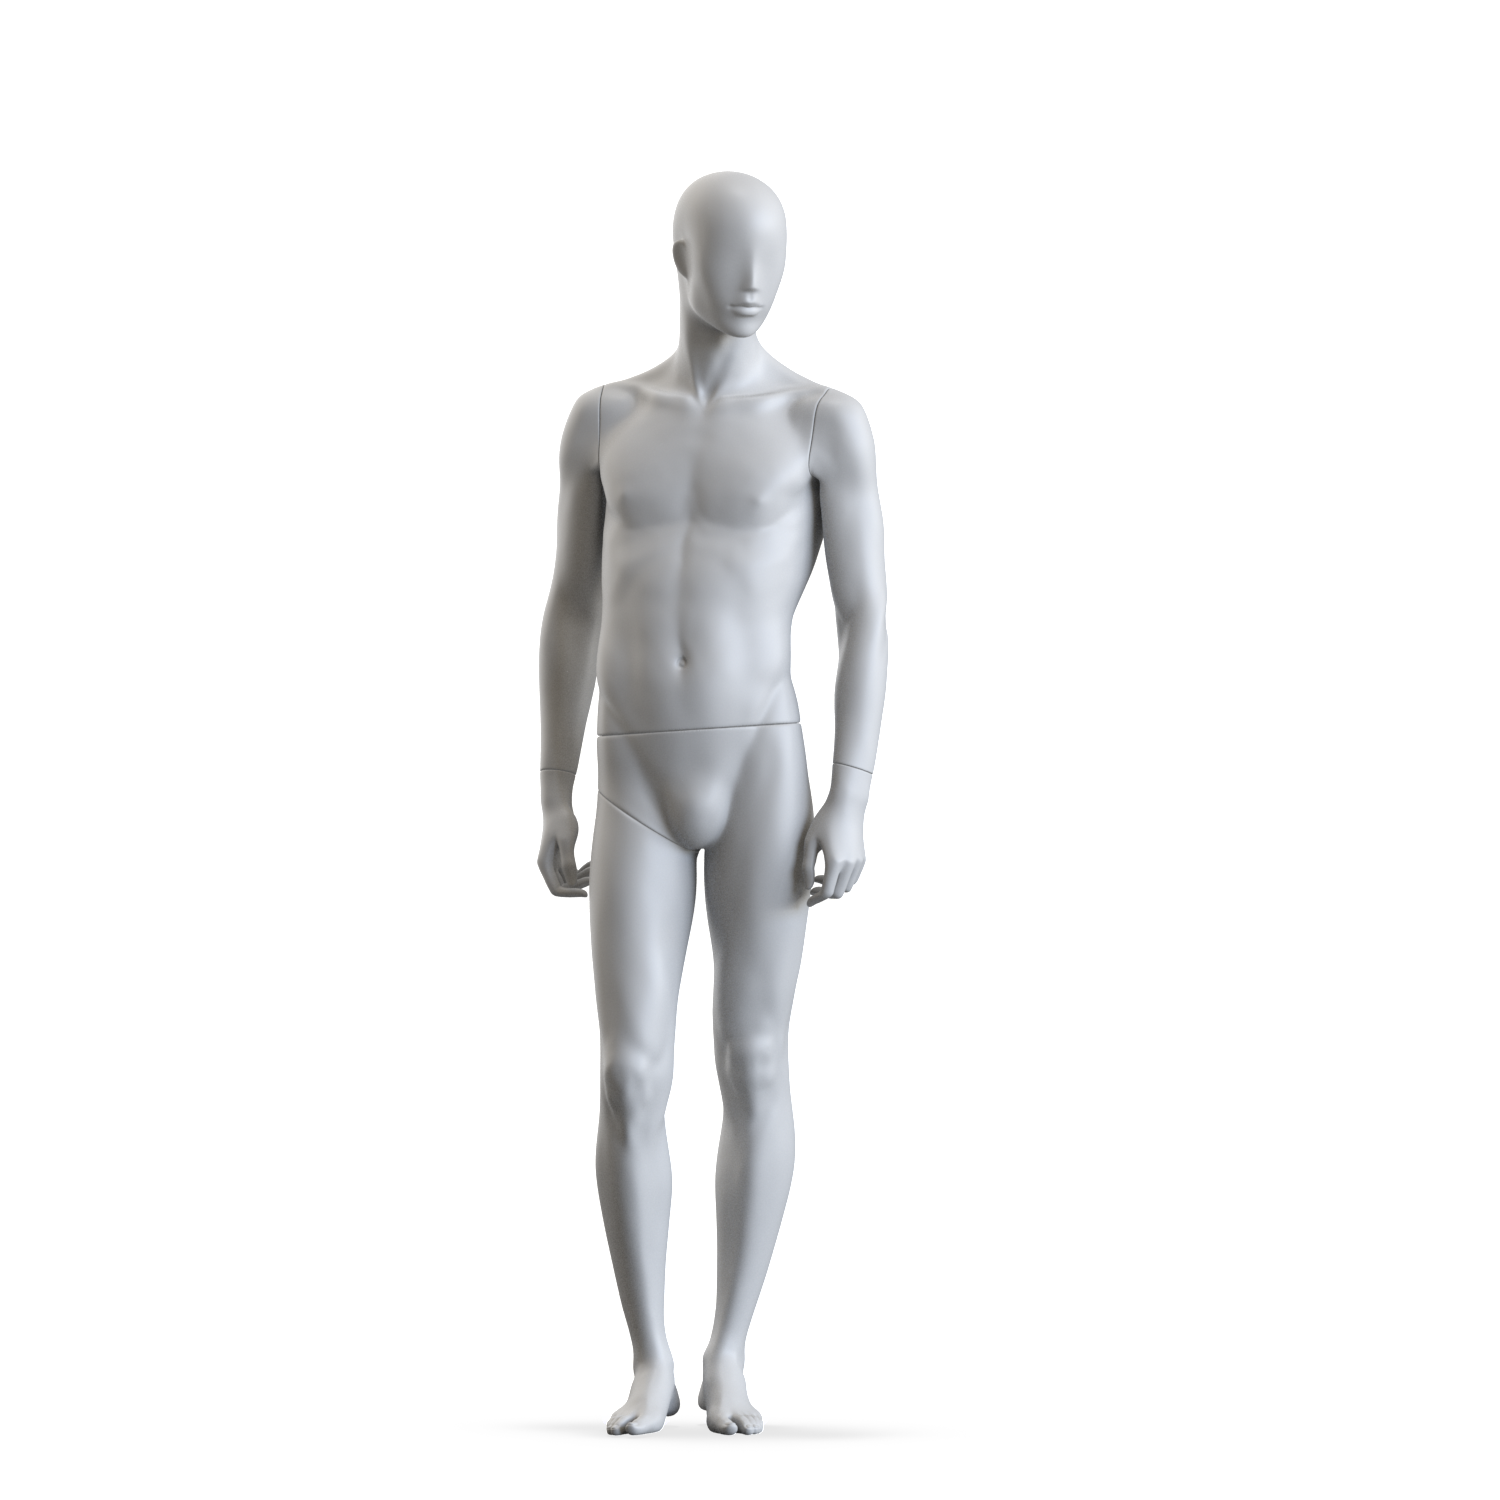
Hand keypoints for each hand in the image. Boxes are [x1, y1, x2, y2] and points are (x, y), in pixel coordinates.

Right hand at [538, 772, 589, 896]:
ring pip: (570, 880)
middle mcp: (548, 867)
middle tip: (596, 874)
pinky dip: (583, 870)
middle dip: (580, 884)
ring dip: (583, 877)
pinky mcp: (561, 859)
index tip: (586, 892)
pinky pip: (573, 872)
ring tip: (597, 866)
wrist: (557, 808)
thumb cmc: (561, 821)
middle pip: (564, 886)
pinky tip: (593, 863)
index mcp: (545, 864)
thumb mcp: (566, 840)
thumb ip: (567, 861)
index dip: (571, 893)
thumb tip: (571, 882)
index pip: (556, 889)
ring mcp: (554, 863)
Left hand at [798, 773, 869, 906]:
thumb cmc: (825, 821)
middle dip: (824, 895)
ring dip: (834, 888)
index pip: (827, 892)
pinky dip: (843, 881)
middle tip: (812, 889)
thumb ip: (807, 866)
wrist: (847, 806)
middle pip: (838, 893)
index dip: (816, 900)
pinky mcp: (862, 858)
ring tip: (820, 877)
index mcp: (835, 862)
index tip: (807, 901)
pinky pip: (853, 878)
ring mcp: (858, 862)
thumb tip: (808, 886)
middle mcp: (850, 865)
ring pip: (847, 888)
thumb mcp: (810, 842)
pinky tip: (831, 871)